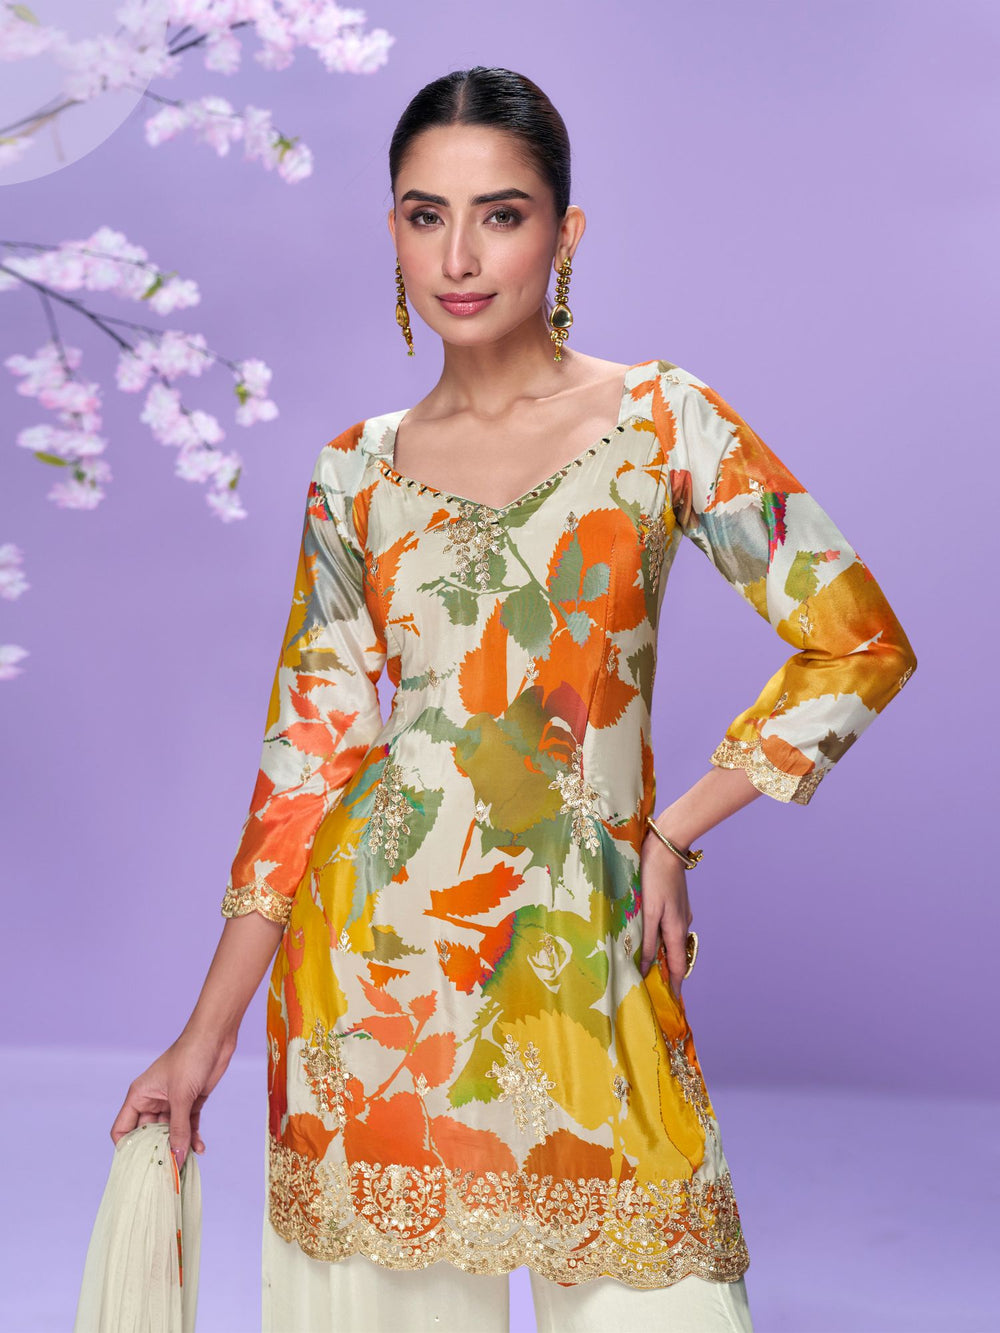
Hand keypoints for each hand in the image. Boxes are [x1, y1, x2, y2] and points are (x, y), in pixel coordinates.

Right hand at [110, 1029, 236, 1169]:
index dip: (127, 1149)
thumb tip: (174, 1159)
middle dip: (157, 1153)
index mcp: (139, 1096)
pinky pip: (188, 1126)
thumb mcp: (182, 1097)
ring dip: (178, 1147)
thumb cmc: (190, 1058)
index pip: (123, 1129)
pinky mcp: (191, 1101)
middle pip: (148, 1136)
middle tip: (166, 1173)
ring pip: (170, 1133)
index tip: (139, 1167)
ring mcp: (172, 1102)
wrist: (215, 1037)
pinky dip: (193, 1137)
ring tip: (185, 1165)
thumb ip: (178, 1129)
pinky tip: (200, 1149)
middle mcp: (152, 1101)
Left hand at [639, 825, 693, 997]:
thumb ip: (648, 940)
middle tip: (656, 987)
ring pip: (673, 942)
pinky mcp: (676, 904)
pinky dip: (663, 940)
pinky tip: (650, 938)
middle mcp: (682, 924)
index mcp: (676, 929)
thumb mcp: (648, 911)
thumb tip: (646, 967)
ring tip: (650, 967)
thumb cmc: (654, 878)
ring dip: (665, 956)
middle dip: (669, 972)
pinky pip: (670, 929)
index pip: (678, 966)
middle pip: (677, 955)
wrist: (666, 849)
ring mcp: (681, 913)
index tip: (673, 1001)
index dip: (676, 984)